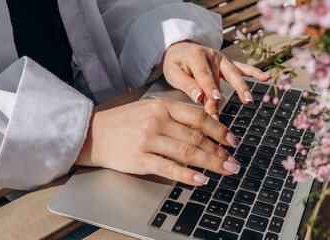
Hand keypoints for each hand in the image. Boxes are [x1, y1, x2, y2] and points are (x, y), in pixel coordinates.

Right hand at [76, 99, 240, 185]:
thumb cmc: (124, 122)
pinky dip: (188, 175)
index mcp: (162, 106)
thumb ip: (175, 117)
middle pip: (197, 137)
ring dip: (211, 163)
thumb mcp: (150, 109)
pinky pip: (169, 168)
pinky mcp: (140, 159)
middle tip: (234, 161)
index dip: (220, 130)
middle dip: (220, 151)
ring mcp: (148, 140)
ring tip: (226, 170)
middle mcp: (157, 121)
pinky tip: (202, 180)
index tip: (233, 141)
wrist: (94, 133)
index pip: (198, 118)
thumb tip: (203, 130)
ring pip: (188, 152)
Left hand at [163, 41, 270, 118]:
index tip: (214, 99)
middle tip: (235, 103)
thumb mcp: (173, 73)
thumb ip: (186, 84)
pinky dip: (254, 72)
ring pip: (233, 74)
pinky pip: (241, 67)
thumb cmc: (175, 63)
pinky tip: (265, 78)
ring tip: (248, 99)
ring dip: (242, 86)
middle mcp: (211, 56)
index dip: (210, 88)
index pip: (204, 75)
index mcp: (196, 56)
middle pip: (220, 77)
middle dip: (227, 93)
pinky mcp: (227, 62)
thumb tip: (198, 96)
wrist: (179, 49)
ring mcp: (221, 58)